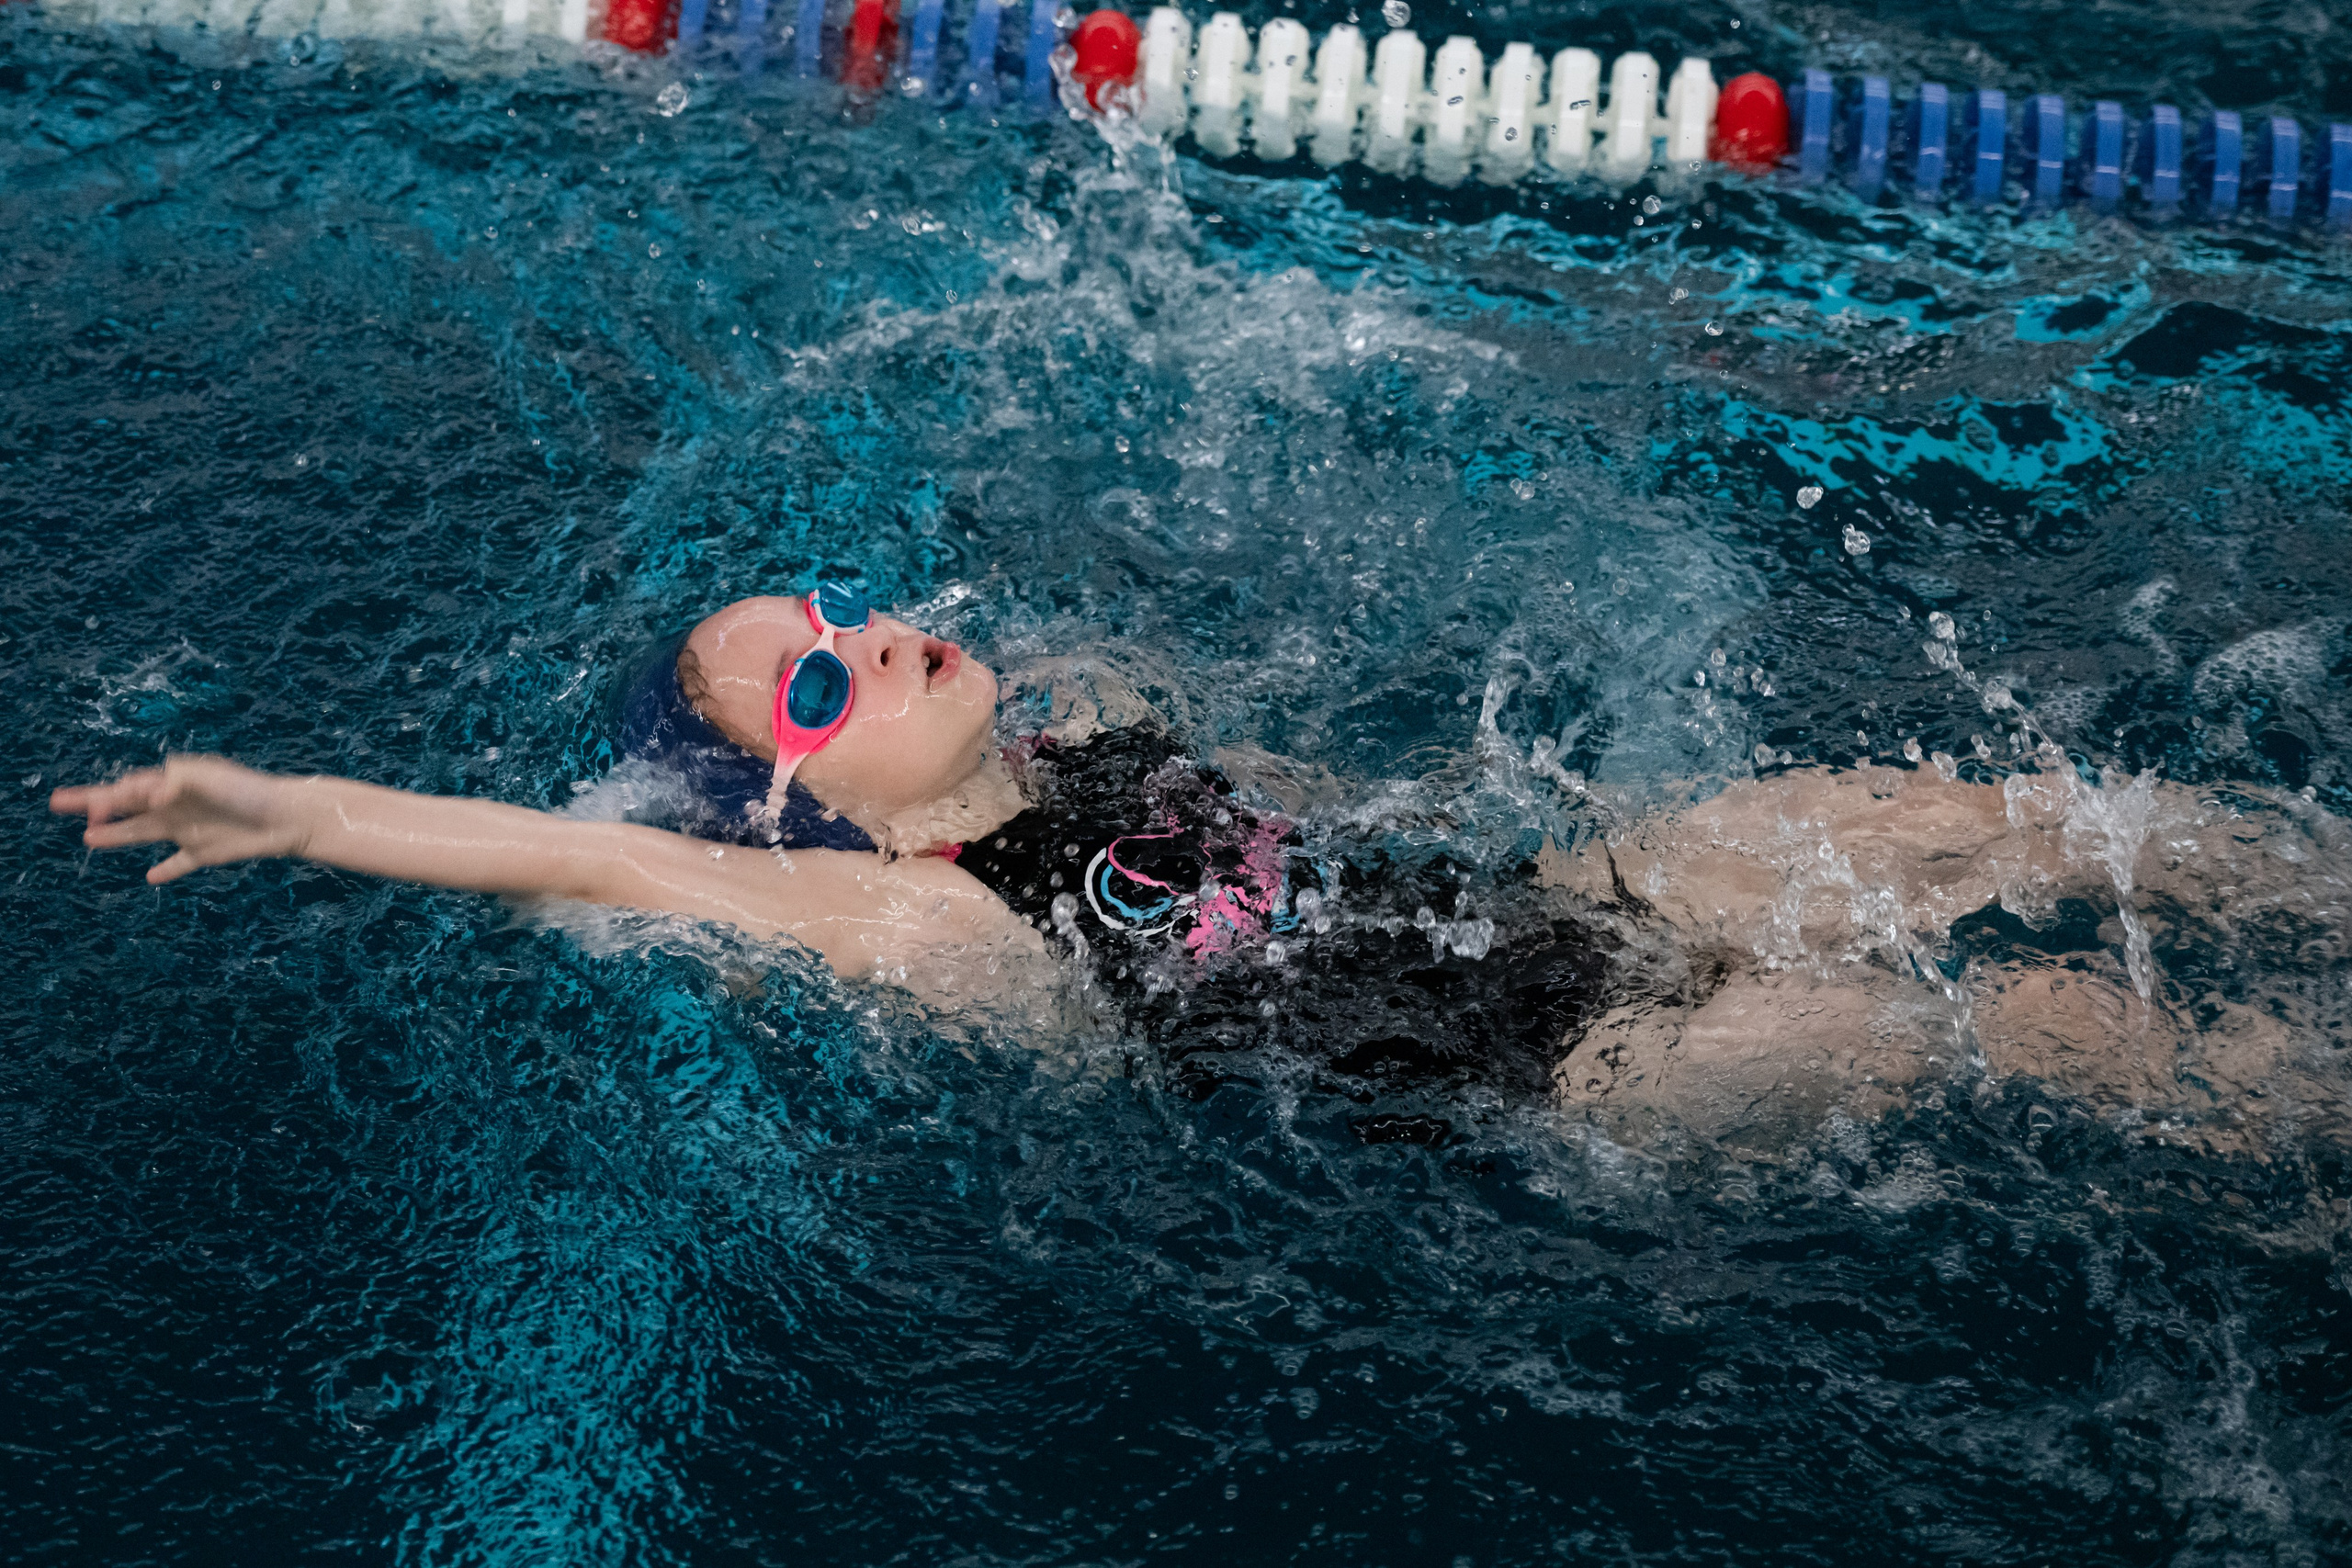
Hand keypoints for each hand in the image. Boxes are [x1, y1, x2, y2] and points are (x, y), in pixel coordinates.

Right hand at [51, 756, 310, 884]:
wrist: (288, 816)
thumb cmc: (249, 791)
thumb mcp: (211, 777)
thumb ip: (179, 780)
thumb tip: (151, 796)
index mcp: (172, 783)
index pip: (128, 789)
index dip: (106, 798)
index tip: (94, 809)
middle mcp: (174, 805)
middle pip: (125, 807)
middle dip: (93, 805)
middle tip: (58, 803)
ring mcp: (188, 829)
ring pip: (142, 833)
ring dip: (117, 836)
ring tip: (88, 839)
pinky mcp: (206, 852)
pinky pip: (180, 863)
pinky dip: (166, 870)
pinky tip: (150, 878)